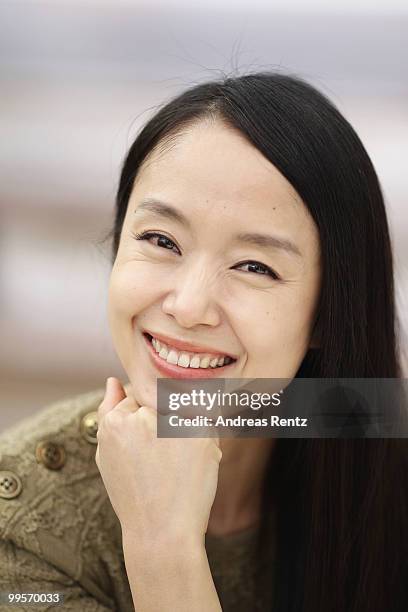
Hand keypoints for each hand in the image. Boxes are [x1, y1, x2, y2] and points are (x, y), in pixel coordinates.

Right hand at [95, 377, 221, 552]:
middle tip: (161, 459)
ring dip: (184, 425)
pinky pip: (206, 421)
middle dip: (163, 419)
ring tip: (176, 463)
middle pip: (159, 398)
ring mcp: (174, 423)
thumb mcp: (107, 454)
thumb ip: (107, 413)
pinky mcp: (202, 432)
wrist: (162, 532)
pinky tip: (192, 464)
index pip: (135, 396)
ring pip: (184, 406)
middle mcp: (144, 417)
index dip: (143, 422)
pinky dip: (203, 438)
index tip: (145, 448)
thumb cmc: (133, 493)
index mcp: (116, 421)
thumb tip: (112, 380)